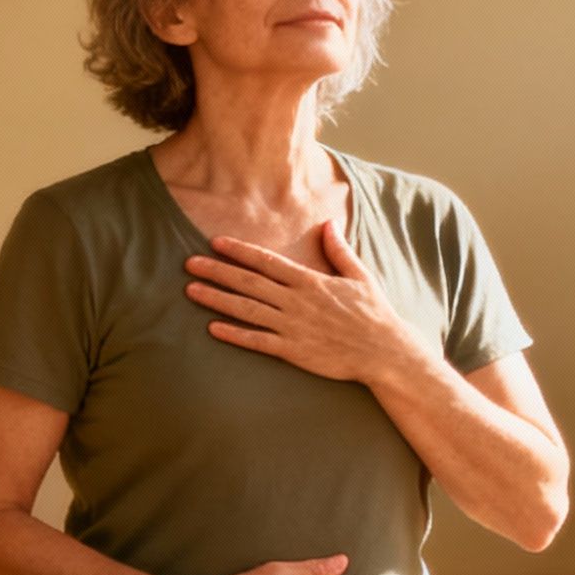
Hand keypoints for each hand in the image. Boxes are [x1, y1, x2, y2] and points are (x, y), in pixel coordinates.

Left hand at [185, 223, 426, 384]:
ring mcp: (293, 327)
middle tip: (189, 264)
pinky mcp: (294, 351)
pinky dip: (235, 334)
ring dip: (217, 299)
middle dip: (217, 271)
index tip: (216, 242)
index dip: (240, 251)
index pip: (268, 261)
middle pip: (249, 283)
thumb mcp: (360, 275)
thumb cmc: (374, 313)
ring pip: (247, 309)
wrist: (384, 352)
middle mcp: (297, 302)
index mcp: (311, 281)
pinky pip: (258, 341)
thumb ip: (339, 249)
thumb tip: (328, 223)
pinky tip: (213, 328)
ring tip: (191, 291)